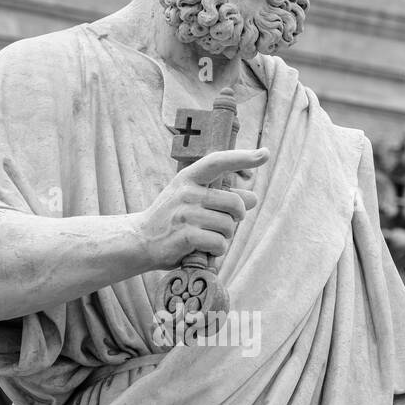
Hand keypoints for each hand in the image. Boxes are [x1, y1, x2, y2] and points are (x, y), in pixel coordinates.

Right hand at [136, 147, 268, 268]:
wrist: (140, 240)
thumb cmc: (172, 218)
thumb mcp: (192, 200)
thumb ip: (221, 197)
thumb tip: (253, 198)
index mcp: (189, 177)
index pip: (219, 162)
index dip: (243, 157)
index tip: (264, 153)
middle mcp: (187, 192)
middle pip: (234, 203)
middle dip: (237, 217)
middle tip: (224, 224)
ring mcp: (185, 214)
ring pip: (229, 226)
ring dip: (225, 237)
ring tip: (208, 237)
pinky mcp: (186, 236)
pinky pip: (219, 243)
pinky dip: (218, 250)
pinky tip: (205, 250)